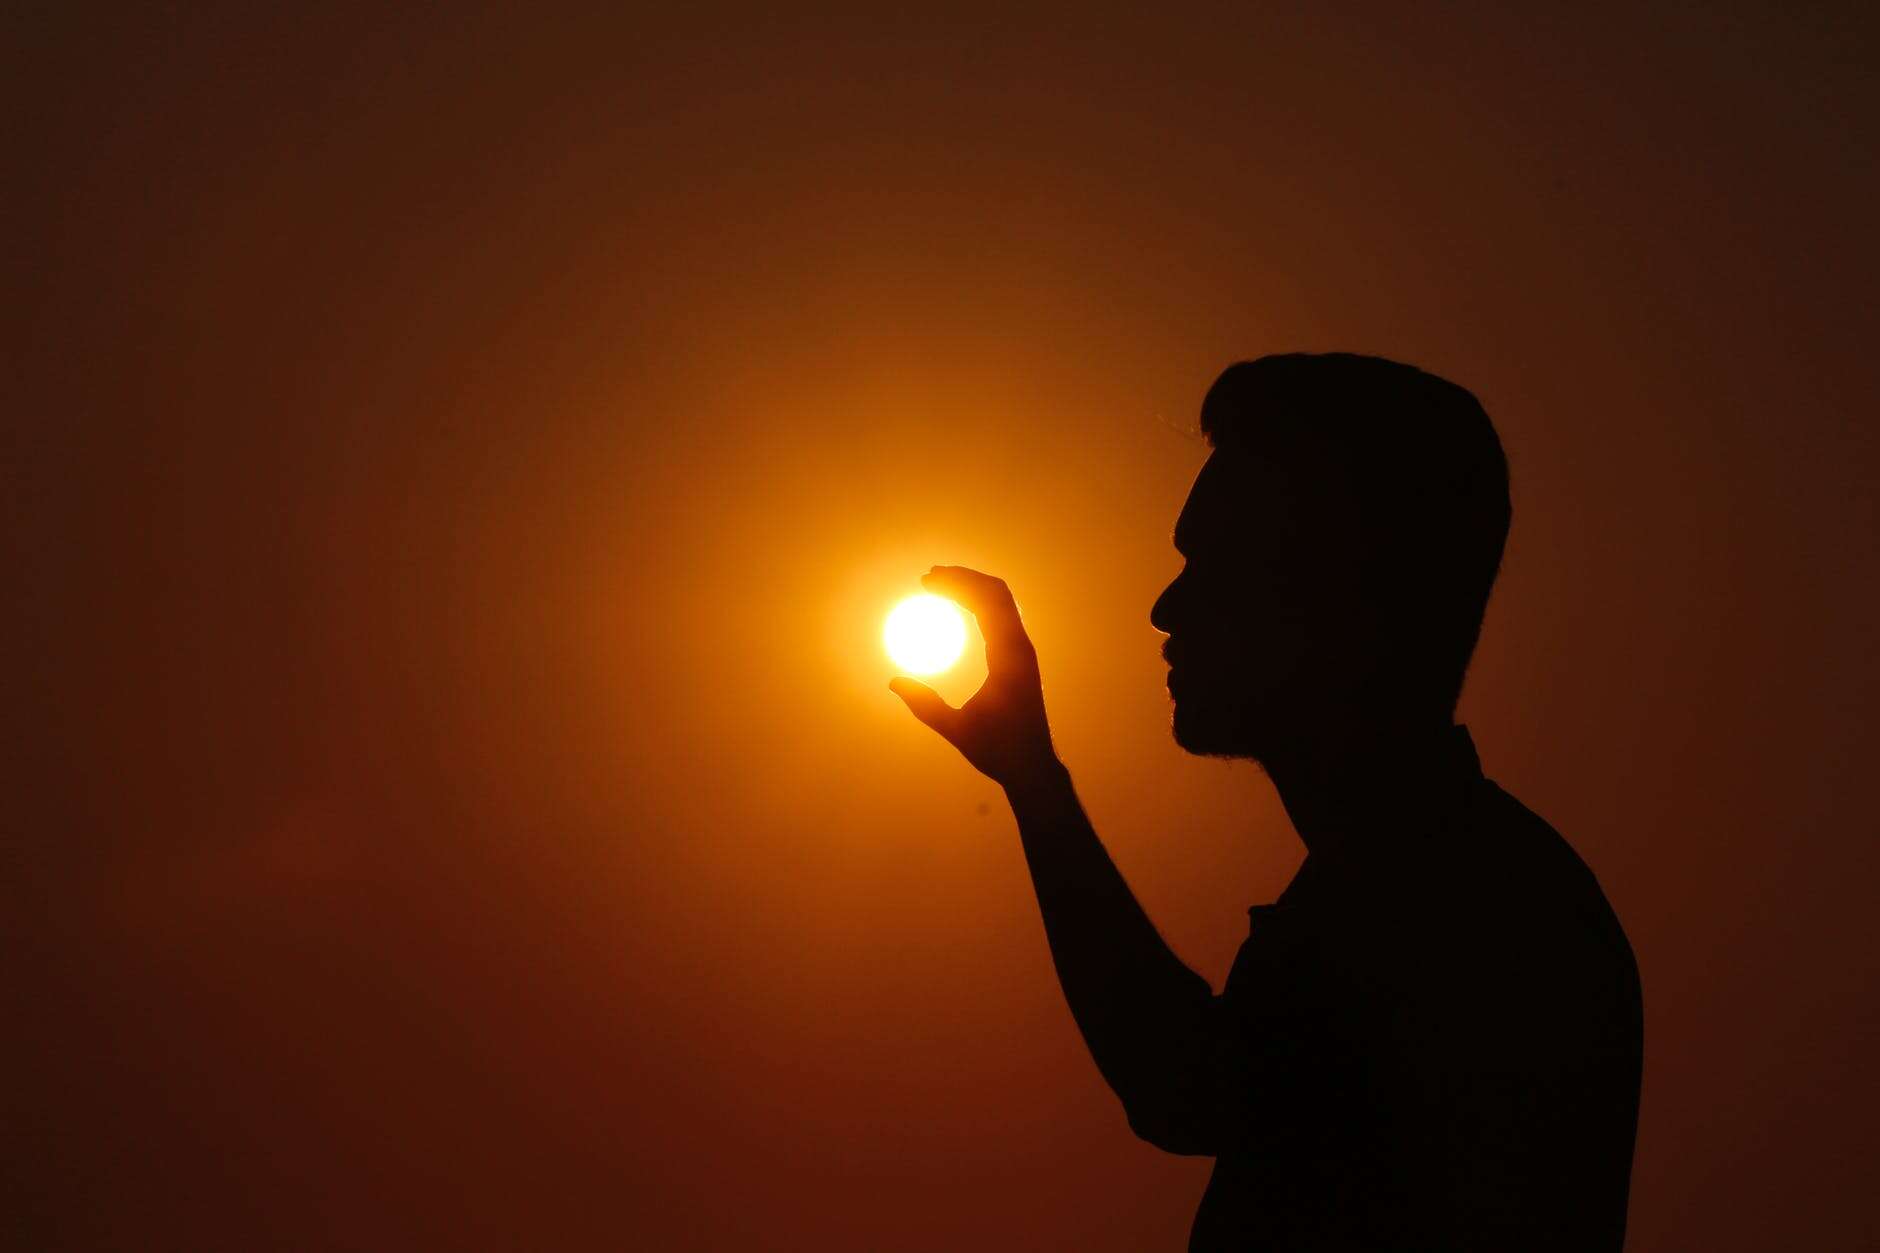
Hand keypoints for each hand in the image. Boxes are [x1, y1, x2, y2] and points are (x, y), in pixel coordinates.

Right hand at [889, 566, 1061, 788]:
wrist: (1033, 765)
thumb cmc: (998, 750)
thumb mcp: (956, 729)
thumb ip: (925, 705)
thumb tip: (894, 681)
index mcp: (1009, 658)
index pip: (987, 604)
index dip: (957, 584)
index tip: (928, 581)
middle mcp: (1021, 648)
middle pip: (996, 593)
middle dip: (963, 578)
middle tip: (929, 577)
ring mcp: (1024, 652)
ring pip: (1002, 603)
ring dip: (973, 588)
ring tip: (940, 586)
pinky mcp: (1022, 659)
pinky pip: (1003, 618)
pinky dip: (981, 605)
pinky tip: (959, 609)